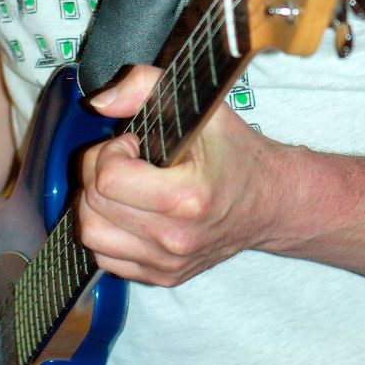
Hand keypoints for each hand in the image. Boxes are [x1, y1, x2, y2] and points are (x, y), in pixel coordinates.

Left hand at [77, 64, 274, 286]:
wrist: (272, 203)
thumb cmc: (239, 155)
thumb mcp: (204, 109)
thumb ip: (147, 87)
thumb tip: (100, 101)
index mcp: (187, 199)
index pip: (107, 180)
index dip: (110, 152)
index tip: (133, 144)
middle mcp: (175, 239)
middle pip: (93, 207)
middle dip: (97, 172)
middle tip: (126, 160)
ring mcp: (168, 264)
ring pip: (92, 235)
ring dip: (95, 204)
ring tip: (123, 186)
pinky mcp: (162, 277)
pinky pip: (105, 257)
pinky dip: (107, 231)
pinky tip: (129, 210)